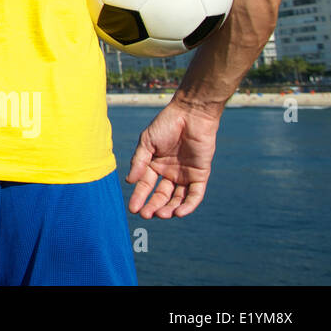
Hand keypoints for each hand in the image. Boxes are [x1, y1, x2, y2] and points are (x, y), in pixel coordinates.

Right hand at [125, 99, 221, 217]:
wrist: (191, 114)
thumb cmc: (166, 124)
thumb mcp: (147, 142)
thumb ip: (139, 161)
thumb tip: (129, 181)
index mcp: (155, 165)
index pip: (146, 186)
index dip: (139, 197)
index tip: (133, 208)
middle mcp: (170, 172)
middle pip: (161, 195)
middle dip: (153, 206)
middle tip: (146, 215)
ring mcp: (185, 174)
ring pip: (178, 198)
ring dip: (170, 209)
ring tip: (161, 215)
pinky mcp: (200, 174)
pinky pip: (195, 194)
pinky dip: (188, 205)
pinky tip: (179, 212)